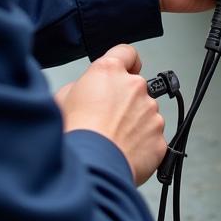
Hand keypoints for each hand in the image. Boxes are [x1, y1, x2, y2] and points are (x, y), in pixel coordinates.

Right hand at [54, 45, 165, 185]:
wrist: (91, 167)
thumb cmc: (75, 134)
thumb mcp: (62, 98)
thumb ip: (80, 87)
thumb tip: (85, 94)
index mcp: (110, 72)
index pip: (126, 52)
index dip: (126, 61)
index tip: (127, 68)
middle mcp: (134, 87)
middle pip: (135, 87)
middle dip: (125, 101)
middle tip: (108, 119)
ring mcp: (150, 112)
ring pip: (146, 114)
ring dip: (134, 124)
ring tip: (113, 141)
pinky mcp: (159, 138)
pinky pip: (152, 139)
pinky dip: (142, 146)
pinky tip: (123, 154)